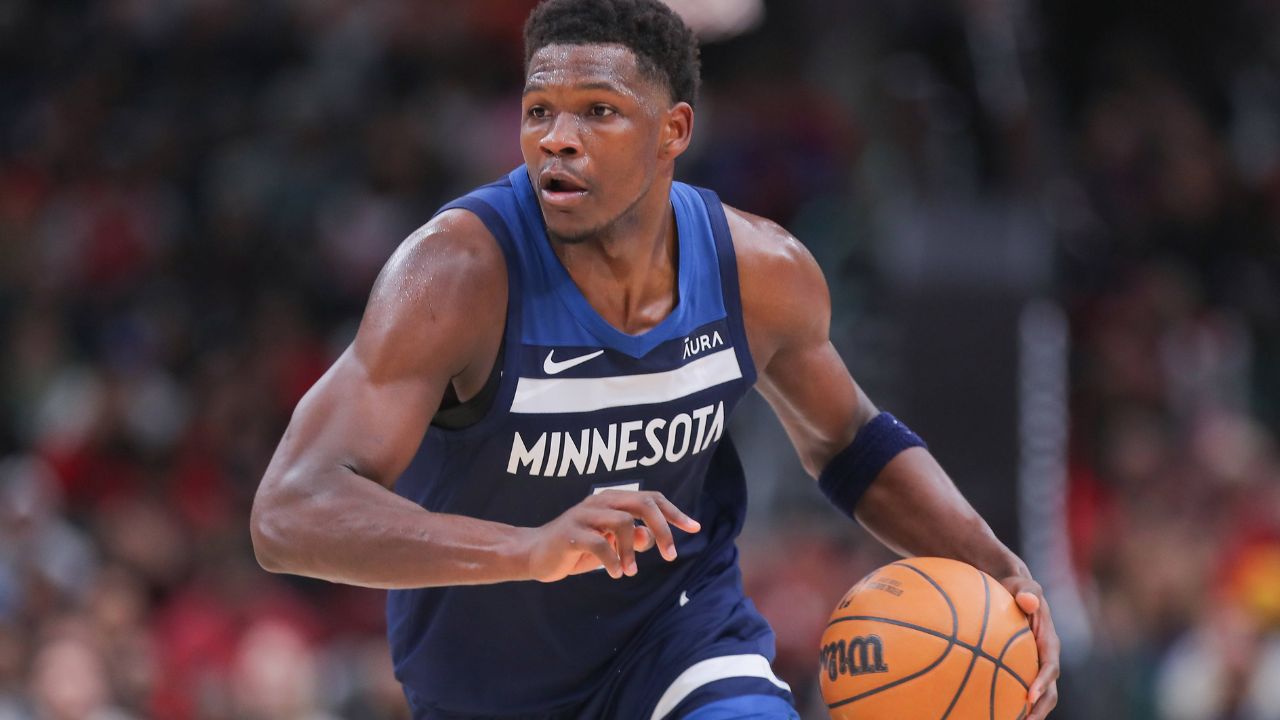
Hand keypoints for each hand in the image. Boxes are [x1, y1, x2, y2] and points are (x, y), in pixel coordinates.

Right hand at [526, 490, 700, 581]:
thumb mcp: (610, 545)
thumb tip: (647, 536)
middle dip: (662, 529)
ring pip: (623, 522)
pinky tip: (615, 573)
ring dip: (632, 552)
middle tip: (671, 555)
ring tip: (630, 571)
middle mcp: (599, 501)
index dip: (674, 512)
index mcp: (612, 500)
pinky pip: (599, 543)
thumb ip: (630, 539)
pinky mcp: (570, 533)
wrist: (535, 554)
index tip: (694, 528)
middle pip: (642, 503)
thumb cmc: (576, 549)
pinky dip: (612, 560)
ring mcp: (584, 515)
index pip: (651, 498)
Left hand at [999, 574, 1059, 719]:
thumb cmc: (1016, 588)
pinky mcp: (1022, 668)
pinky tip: (990, 710)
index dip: (1043, 683)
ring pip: (1037, 695)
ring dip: (1029, 712)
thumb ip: (1026, 591)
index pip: (1051, 666)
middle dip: (1040, 708)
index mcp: (1048, 641)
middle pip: (1049, 690)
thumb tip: (1028, 600)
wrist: (1012, 591)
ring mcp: (1034, 665)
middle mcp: (1045, 657)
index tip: (1030, 696)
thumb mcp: (1021, 585)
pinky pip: (1018, 687)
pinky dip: (1011, 702)